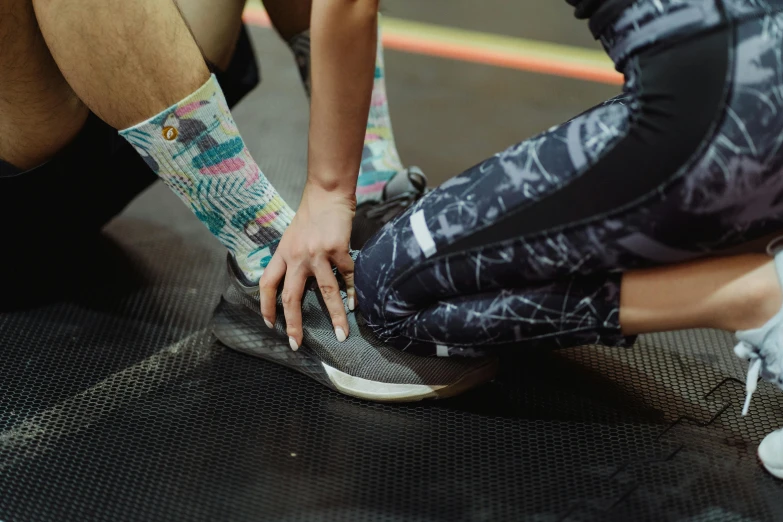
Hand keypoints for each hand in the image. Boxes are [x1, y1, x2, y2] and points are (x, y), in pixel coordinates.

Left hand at [258, 181, 355, 350]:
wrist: (327, 195)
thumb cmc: (310, 217)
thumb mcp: (291, 239)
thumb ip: (291, 261)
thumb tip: (294, 287)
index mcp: (282, 254)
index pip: (267, 285)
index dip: (266, 307)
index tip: (271, 325)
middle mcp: (297, 256)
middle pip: (292, 297)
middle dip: (294, 324)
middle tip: (297, 344)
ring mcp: (318, 253)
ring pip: (326, 292)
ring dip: (335, 316)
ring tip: (342, 335)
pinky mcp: (338, 248)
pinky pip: (347, 276)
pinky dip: (352, 292)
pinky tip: (354, 304)